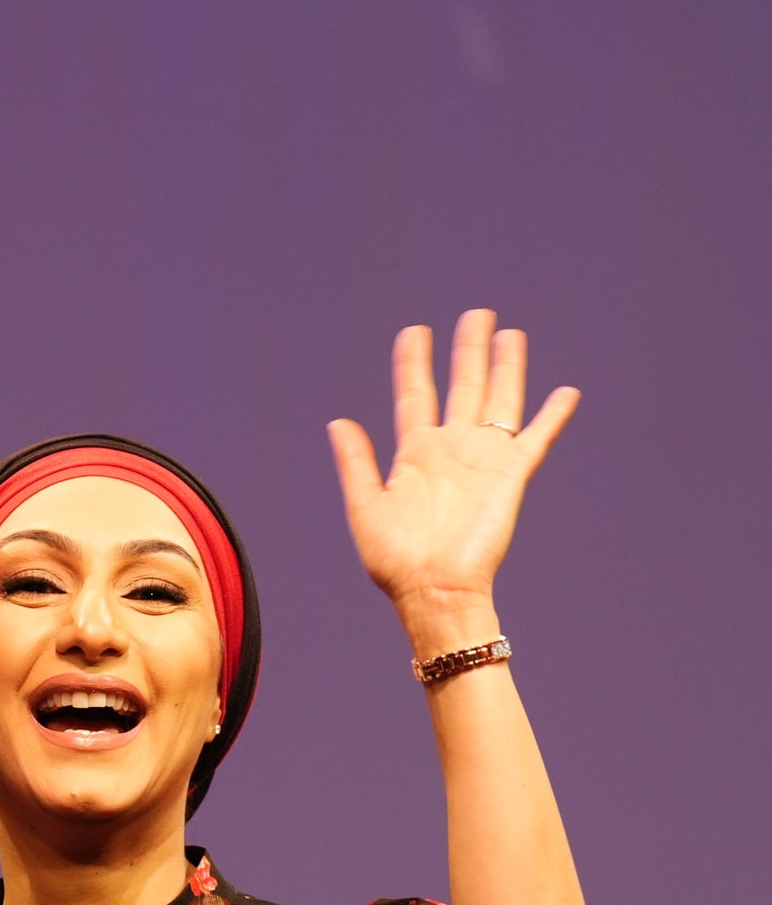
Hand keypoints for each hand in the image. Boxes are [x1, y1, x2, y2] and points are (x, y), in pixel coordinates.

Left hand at [327, 310, 578, 650]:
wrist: (434, 590)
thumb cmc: (396, 560)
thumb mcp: (366, 506)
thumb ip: (356, 463)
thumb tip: (338, 421)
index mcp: (415, 454)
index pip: (415, 394)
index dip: (413, 362)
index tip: (413, 331)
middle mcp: (451, 450)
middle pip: (462, 386)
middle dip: (467, 350)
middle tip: (475, 314)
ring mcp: (483, 460)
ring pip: (499, 400)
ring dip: (506, 367)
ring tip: (510, 333)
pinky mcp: (511, 476)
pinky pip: (536, 438)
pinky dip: (552, 416)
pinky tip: (566, 392)